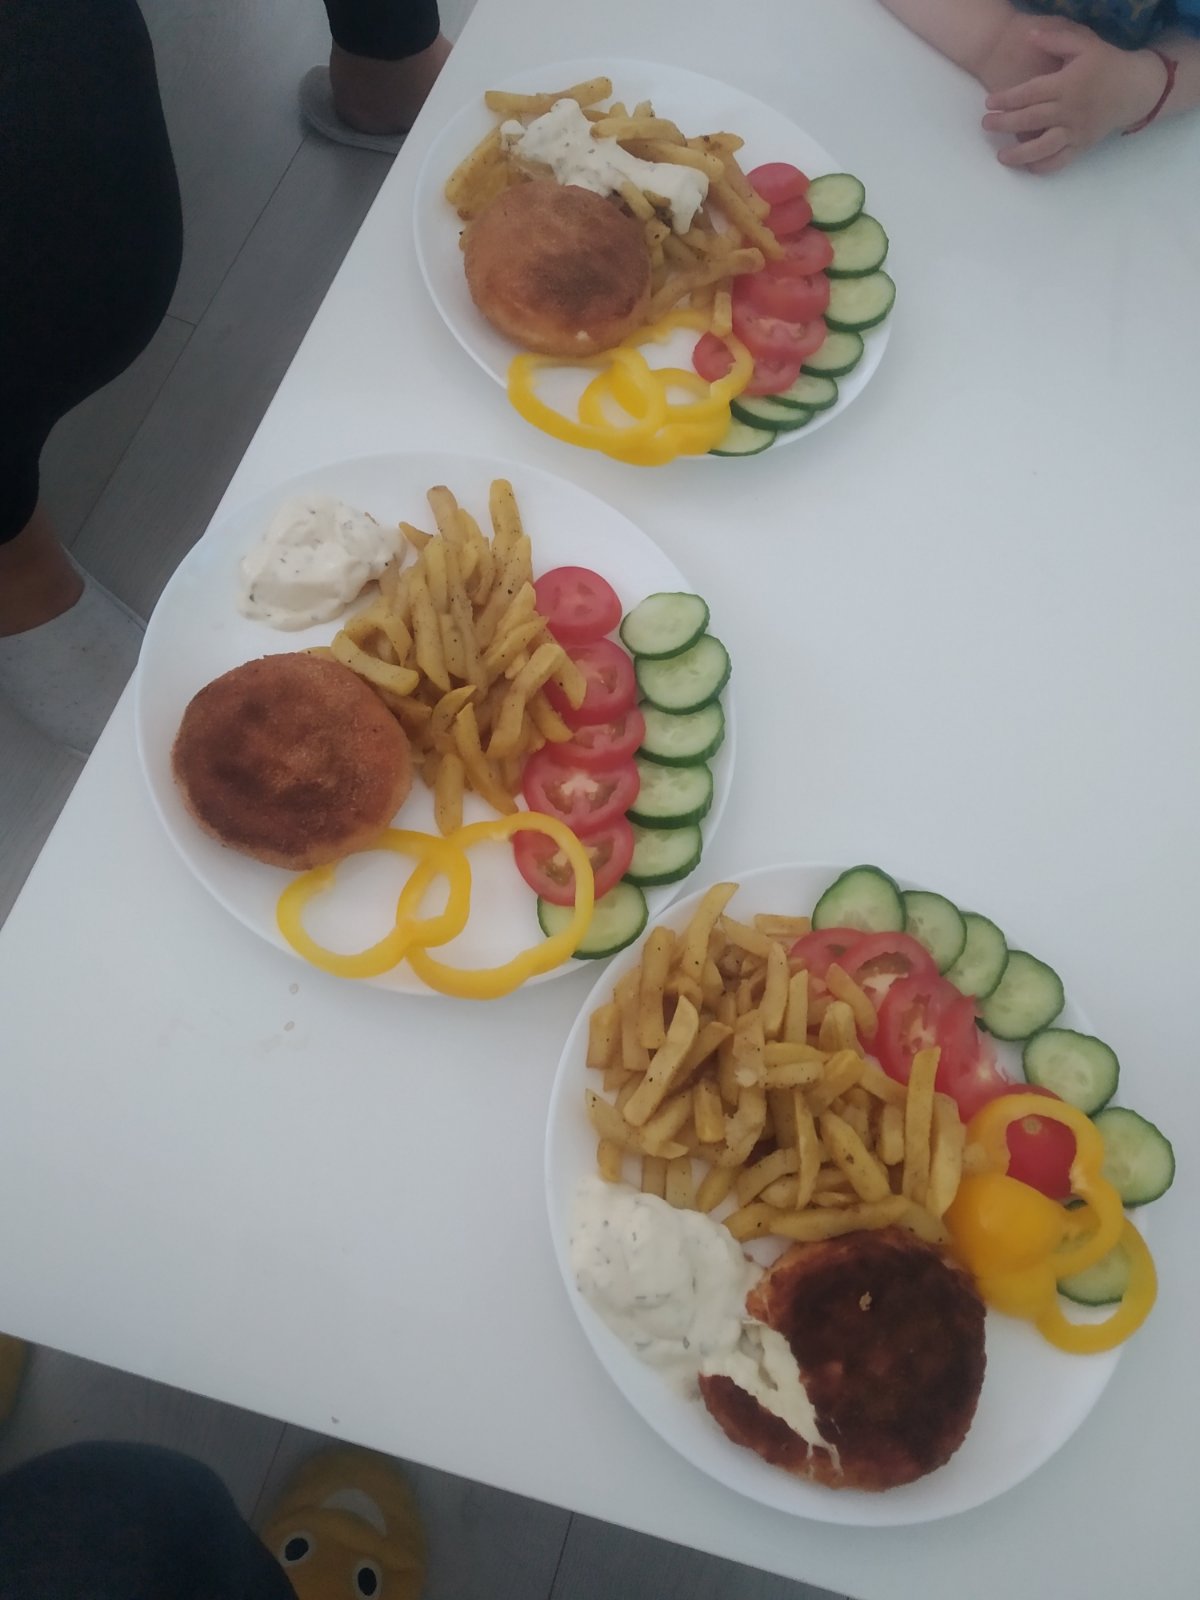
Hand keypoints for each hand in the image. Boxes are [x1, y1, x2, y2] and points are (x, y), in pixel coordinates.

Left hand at [981, 20, 1167, 172]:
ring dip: (1019, 154)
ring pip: (1044, 147)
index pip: (1030, 93)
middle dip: (1005, 124)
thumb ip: (1056, 39)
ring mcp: (1076, 131)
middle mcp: (1070, 111)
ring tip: (1001, 156)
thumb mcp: (1084, 43)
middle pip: (1031, 120)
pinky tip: (1027, 167)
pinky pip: (1060, 161)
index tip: (989, 102)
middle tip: (986, 125)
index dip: (1007, 99)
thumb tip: (1029, 36)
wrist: (1135, 88)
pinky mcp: (1082, 146)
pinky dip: (1043, 167)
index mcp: (1068, 84)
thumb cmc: (1106, 63)